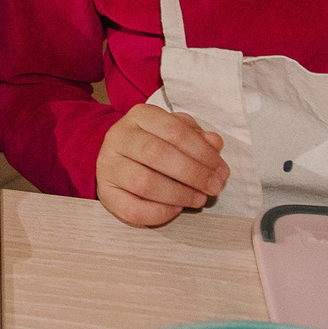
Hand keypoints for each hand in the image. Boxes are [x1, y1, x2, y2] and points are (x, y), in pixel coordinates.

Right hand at [95, 103, 228, 226]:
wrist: (118, 158)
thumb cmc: (155, 144)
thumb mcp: (176, 132)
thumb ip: (196, 136)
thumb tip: (215, 143)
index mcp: (140, 116)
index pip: (174, 130)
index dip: (202, 152)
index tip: (221, 170)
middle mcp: (118, 137)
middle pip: (156, 154)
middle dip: (193, 174)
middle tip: (215, 187)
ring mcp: (108, 165)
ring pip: (144, 183)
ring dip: (179, 194)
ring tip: (199, 199)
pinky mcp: (106, 193)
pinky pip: (133, 208)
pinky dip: (160, 212)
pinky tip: (176, 209)